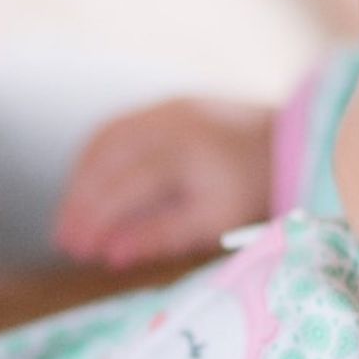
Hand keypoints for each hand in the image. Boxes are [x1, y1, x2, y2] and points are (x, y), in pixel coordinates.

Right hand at [54, 98, 275, 268]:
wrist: (293, 140)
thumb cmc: (256, 188)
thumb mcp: (217, 220)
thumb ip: (163, 236)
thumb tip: (111, 256)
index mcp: (189, 153)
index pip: (126, 187)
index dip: (97, 220)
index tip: (77, 250)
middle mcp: (174, 122)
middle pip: (108, 161)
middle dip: (81, 203)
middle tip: (65, 241)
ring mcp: (170, 107)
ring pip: (106, 140)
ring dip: (82, 179)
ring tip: (72, 218)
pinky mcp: (170, 103)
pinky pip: (118, 127)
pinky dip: (96, 157)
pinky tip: (90, 185)